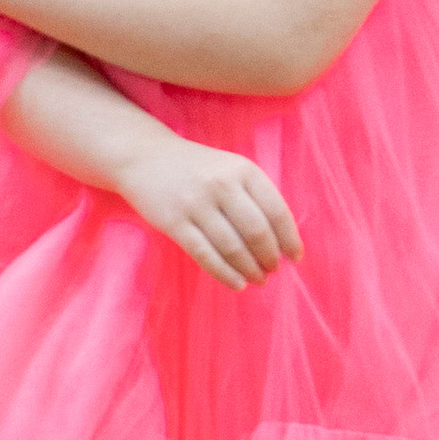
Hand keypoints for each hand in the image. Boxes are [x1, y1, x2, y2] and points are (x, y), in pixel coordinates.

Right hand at [115, 133, 301, 289]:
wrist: (143, 156)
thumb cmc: (196, 168)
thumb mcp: (230, 169)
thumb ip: (254, 196)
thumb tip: (280, 241)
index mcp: (243, 170)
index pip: (276, 211)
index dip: (289, 239)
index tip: (294, 257)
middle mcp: (222, 185)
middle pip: (256, 231)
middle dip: (269, 257)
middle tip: (273, 270)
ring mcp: (196, 204)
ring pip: (232, 246)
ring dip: (249, 269)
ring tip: (257, 280)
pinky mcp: (174, 222)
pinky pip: (204, 254)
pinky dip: (224, 273)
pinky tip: (236, 283)